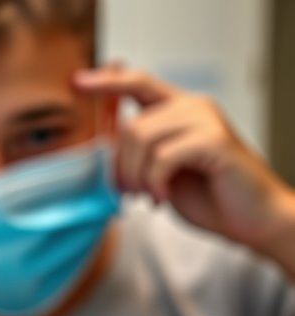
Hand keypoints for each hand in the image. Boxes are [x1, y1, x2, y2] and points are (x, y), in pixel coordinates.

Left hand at [76, 67, 294, 253]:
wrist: (251, 220)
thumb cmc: (208, 196)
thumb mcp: (160, 169)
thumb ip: (138, 151)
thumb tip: (102, 146)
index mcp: (178, 109)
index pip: (137, 83)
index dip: (106, 82)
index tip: (77, 83)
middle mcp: (193, 106)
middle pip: (131, 127)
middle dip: (120, 167)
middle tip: (127, 193)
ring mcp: (206, 120)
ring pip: (141, 139)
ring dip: (136, 176)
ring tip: (148, 196)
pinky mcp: (215, 140)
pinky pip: (162, 156)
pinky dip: (154, 182)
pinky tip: (162, 197)